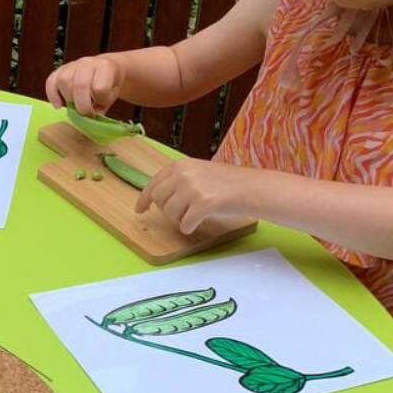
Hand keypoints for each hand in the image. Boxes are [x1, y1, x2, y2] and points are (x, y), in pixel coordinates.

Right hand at [45, 55, 124, 113]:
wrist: (106, 67)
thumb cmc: (109, 84)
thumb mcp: (113, 94)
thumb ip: (102, 106)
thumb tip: (89, 118)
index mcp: (105, 67)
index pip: (100, 87)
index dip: (101, 100)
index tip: (101, 104)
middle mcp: (87, 63)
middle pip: (80, 84)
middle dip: (81, 104)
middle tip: (85, 113)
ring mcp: (72, 65)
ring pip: (64, 80)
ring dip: (68, 98)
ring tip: (74, 105)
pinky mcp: (60, 69)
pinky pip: (50, 81)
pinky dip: (52, 95)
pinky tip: (58, 105)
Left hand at [136, 159, 255, 234]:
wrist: (252, 188)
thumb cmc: (227, 183)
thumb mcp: (198, 173)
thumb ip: (177, 181)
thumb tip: (157, 196)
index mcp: (179, 165)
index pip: (153, 184)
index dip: (144, 199)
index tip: (139, 210)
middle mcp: (183, 174)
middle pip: (159, 201)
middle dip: (167, 210)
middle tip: (182, 212)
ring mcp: (192, 188)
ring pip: (170, 214)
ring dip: (180, 219)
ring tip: (195, 214)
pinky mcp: (203, 204)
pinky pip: (185, 224)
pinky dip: (189, 227)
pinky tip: (197, 223)